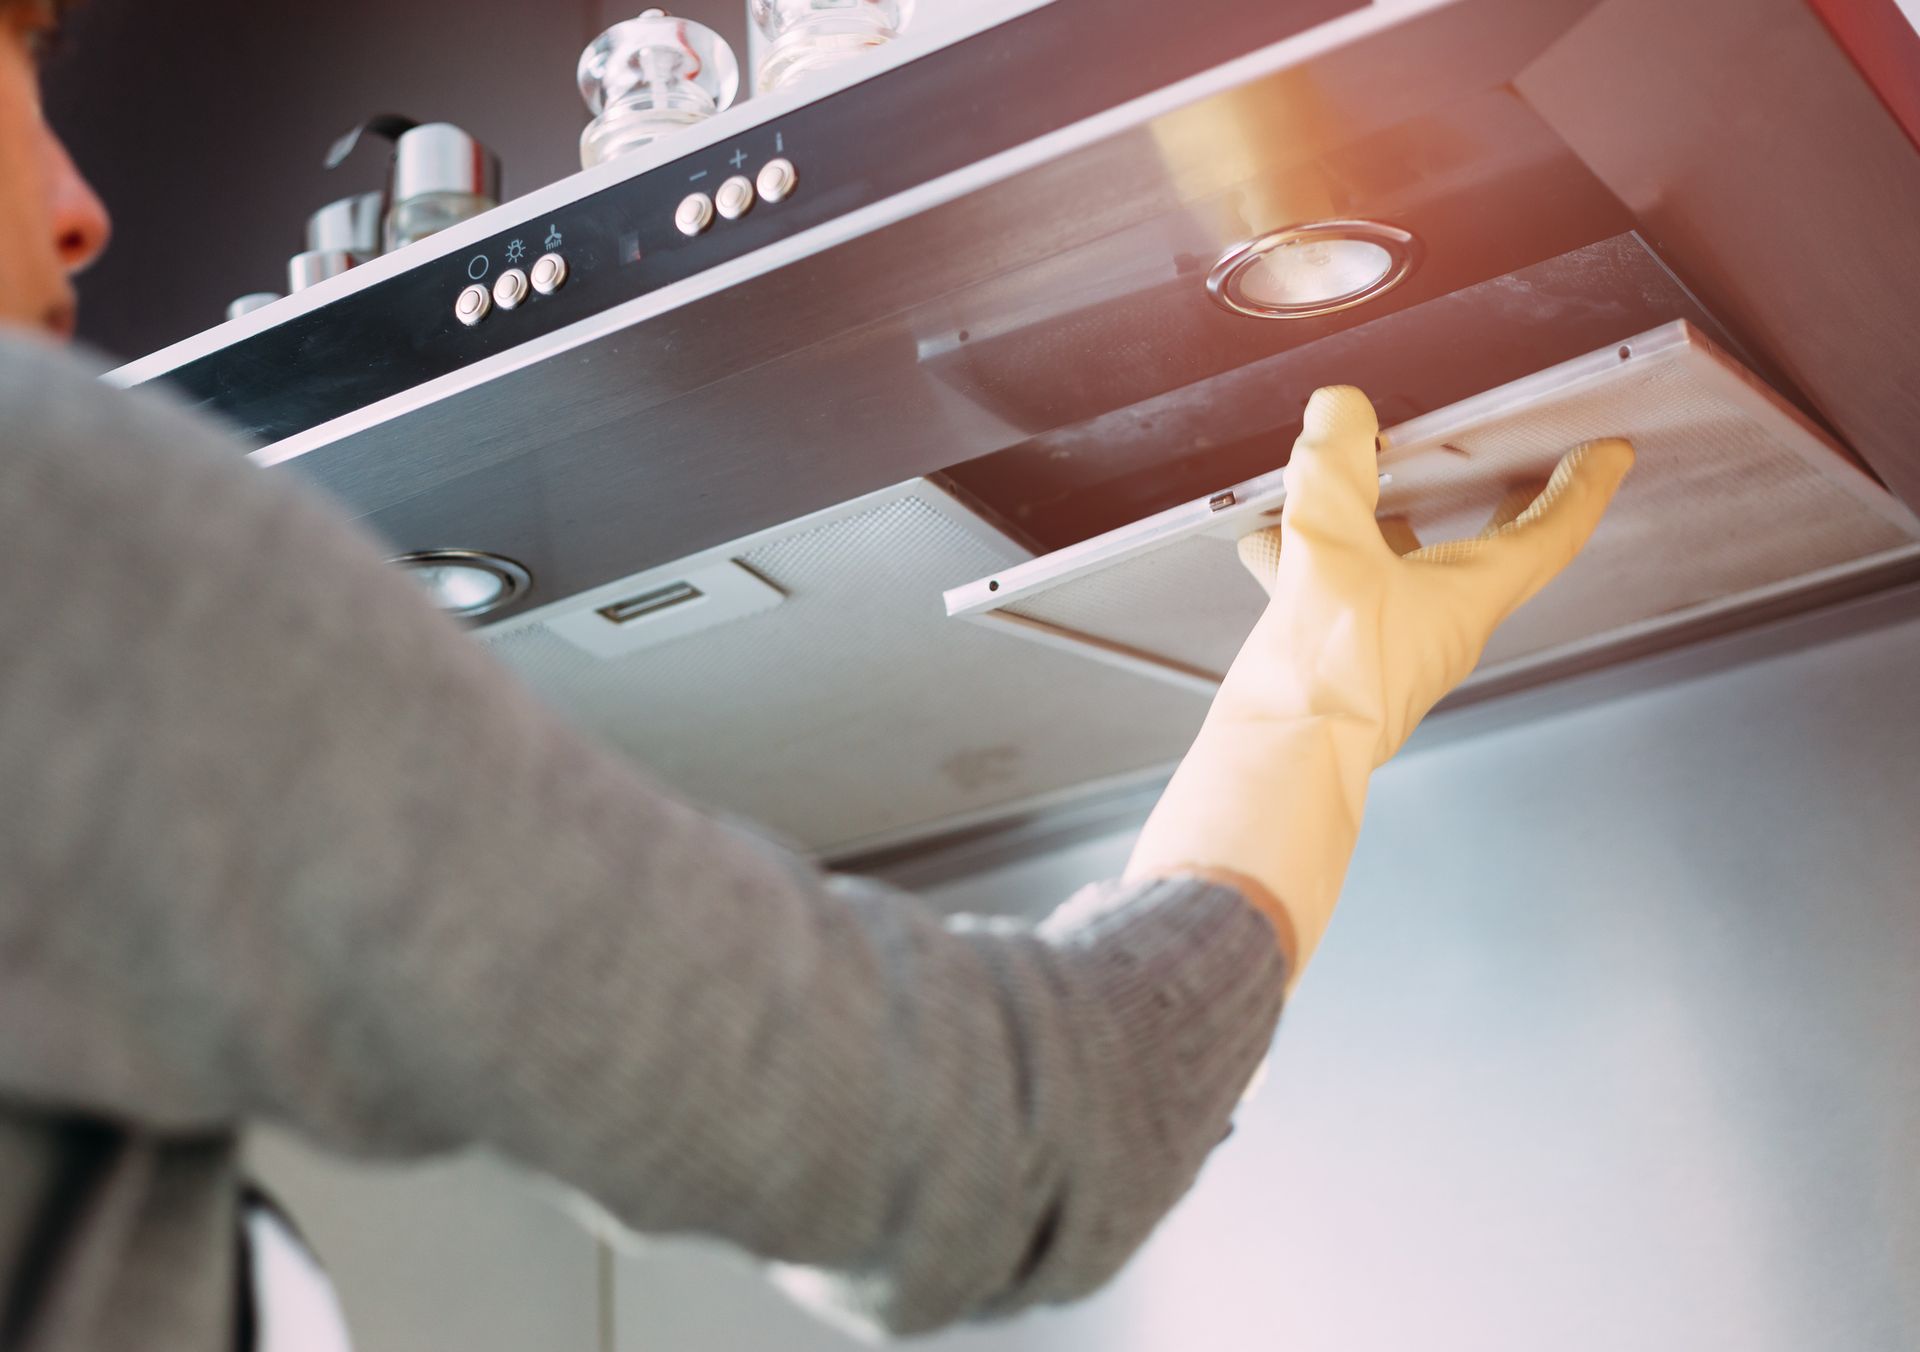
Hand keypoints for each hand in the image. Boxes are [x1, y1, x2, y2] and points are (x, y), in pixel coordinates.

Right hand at [1125, 386, 1633, 978]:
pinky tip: (1264, 541)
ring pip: (1405, 566)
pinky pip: (1340, 591)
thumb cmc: (1326, 679)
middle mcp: (1440, 624)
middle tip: (1522, 464)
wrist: (1278, 764)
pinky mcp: (1343, 660)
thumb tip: (1341, 410)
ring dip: (1389, 519)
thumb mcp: (1331, 550)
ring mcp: (1391, 645)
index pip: (1549, 534)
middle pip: (1488, 551)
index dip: (1582, 487)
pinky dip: (1313, 557)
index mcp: (1467, 597)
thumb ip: (1336, 471)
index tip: (1609, 454)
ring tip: (1355, 477)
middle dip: (1505, 502)